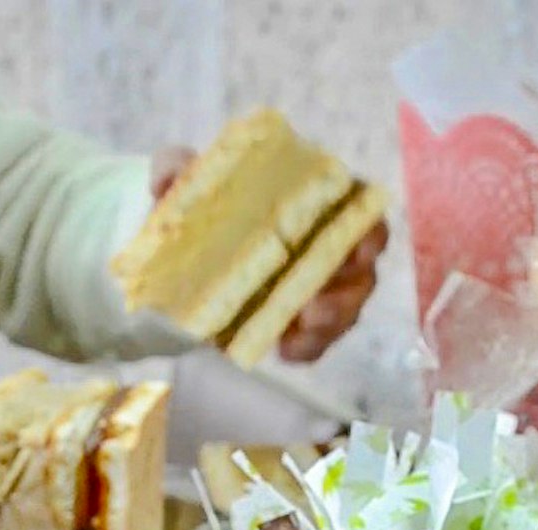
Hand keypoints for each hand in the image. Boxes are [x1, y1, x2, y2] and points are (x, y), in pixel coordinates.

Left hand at [151, 148, 388, 364]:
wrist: (175, 255)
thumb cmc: (198, 207)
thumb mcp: (184, 180)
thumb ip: (175, 168)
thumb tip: (168, 178)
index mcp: (311, 204)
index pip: (358, 212)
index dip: (369, 232)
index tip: (360, 249)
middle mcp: (324, 245)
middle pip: (359, 271)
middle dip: (346, 292)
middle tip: (313, 307)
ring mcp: (316, 288)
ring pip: (345, 311)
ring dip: (329, 325)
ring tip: (296, 331)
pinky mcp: (299, 324)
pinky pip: (317, 342)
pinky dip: (306, 349)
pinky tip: (282, 351)